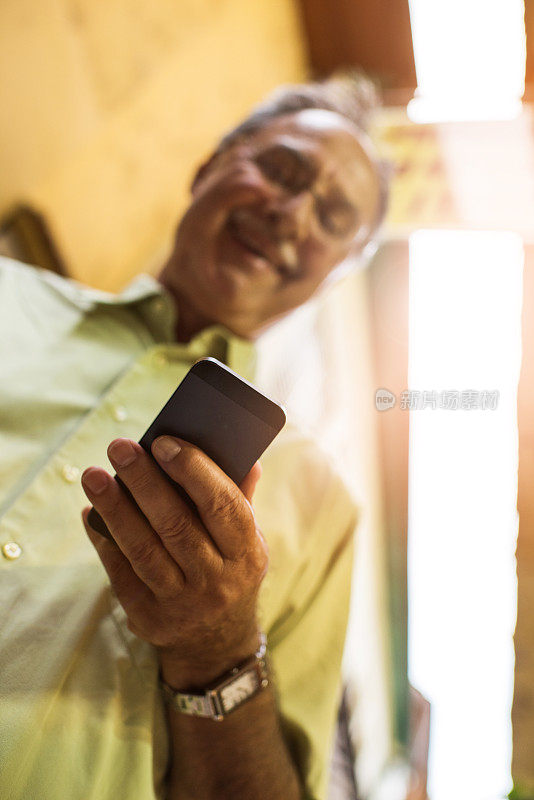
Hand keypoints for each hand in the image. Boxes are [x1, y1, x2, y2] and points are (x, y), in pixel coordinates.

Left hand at [81, 436, 266, 688]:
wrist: (216, 641)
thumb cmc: (228, 569)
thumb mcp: (246, 540)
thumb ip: (240, 498)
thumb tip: (247, 459)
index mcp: (247, 553)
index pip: (223, 505)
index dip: (194, 471)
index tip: (163, 442)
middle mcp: (218, 581)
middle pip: (176, 524)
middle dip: (144, 481)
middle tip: (119, 447)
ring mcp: (181, 603)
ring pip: (143, 549)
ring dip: (115, 508)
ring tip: (93, 476)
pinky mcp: (148, 617)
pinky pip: (121, 571)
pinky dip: (104, 538)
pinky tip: (91, 511)